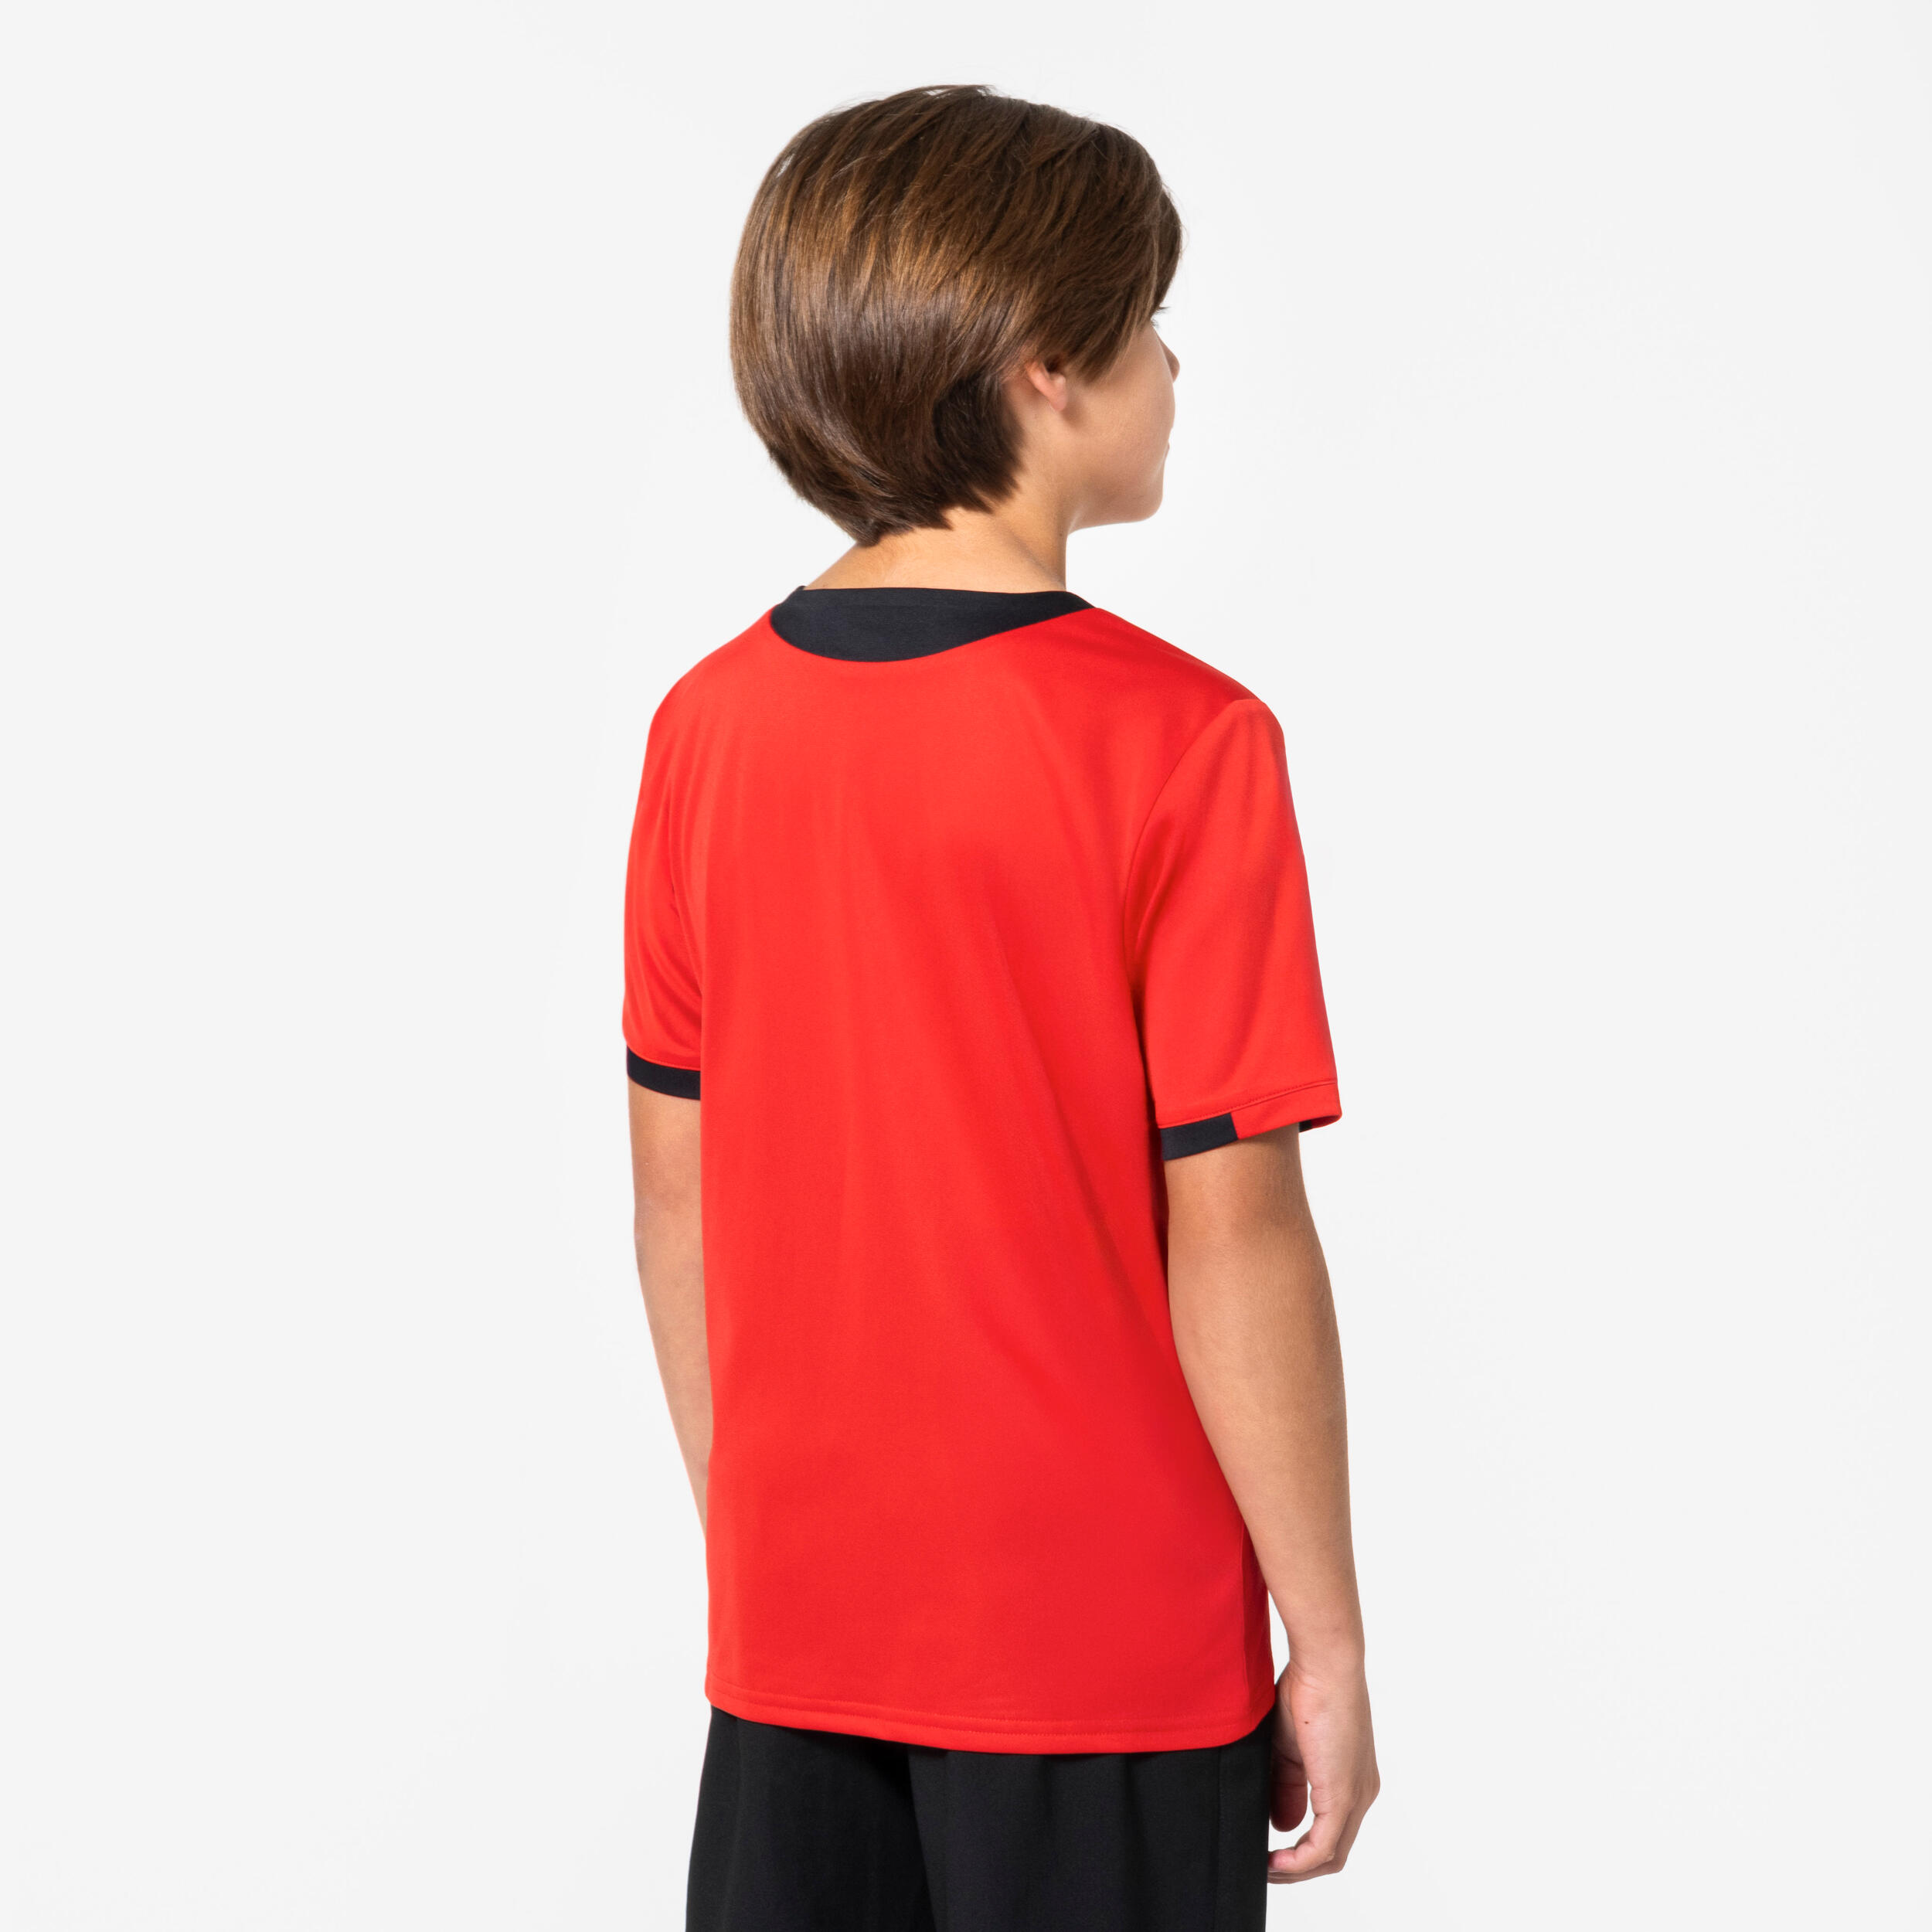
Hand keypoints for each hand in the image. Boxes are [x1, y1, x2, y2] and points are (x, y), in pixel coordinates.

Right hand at [1267, 1656, 1378, 1882]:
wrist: (1324, 1665)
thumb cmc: (1306, 1689)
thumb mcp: (1288, 1746)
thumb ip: (1285, 1785)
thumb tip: (1282, 1825)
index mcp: (1350, 1779)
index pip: (1331, 1830)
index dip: (1300, 1849)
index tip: (1270, 1852)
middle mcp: (1361, 1793)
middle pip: (1333, 1852)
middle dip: (1297, 1867)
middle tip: (1264, 1867)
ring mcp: (1356, 1797)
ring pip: (1331, 1856)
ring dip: (1296, 1870)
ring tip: (1265, 1868)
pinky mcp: (1344, 1796)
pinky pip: (1324, 1847)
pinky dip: (1298, 1861)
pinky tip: (1275, 1861)